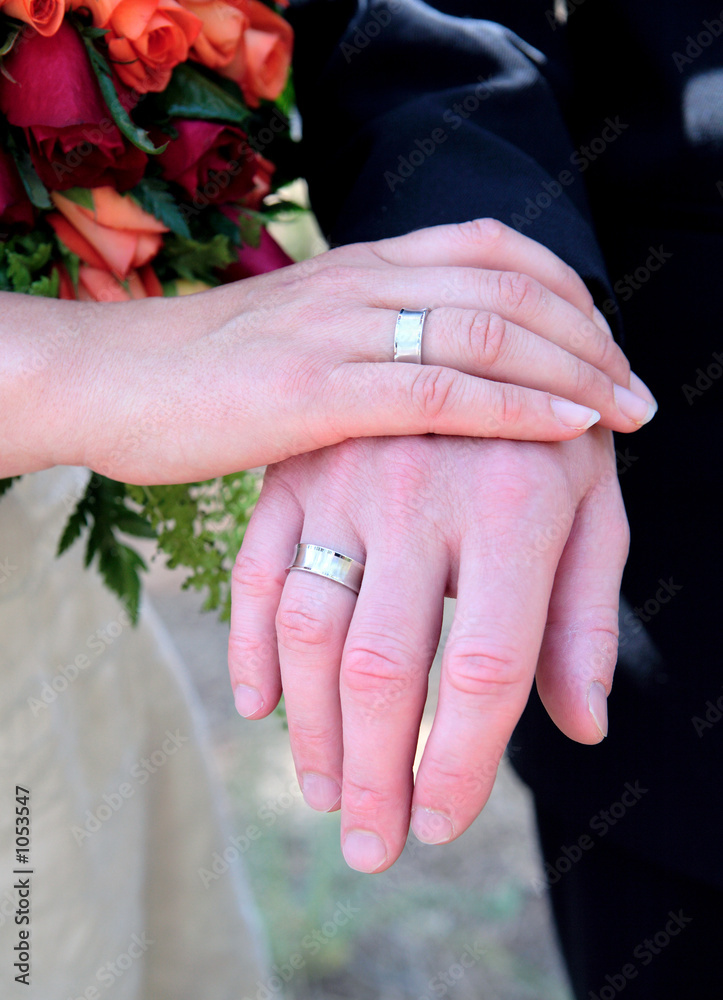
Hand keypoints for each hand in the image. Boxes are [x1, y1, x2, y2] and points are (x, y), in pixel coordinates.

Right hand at [1, 219, 653, 481]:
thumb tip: (422, 370)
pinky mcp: (314, 390)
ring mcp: (337, 331)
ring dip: (573, 368)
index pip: (492, 248)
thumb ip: (361, 340)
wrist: (106, 382)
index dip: (565, 291)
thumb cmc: (197, 375)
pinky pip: (439, 388)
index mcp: (358, 267)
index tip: (601, 343)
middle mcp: (358, 282)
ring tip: (624, 411)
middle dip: (589, 334)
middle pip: (508, 283)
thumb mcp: (294, 337)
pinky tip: (567, 427)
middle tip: (634, 389)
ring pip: (488, 328)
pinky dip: (516, 405)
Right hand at [227, 430, 628, 871]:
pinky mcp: (292, 473)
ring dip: (310, 730)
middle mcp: (420, 492)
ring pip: (309, 630)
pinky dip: (248, 649)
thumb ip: (584, 618)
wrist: (475, 331)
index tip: (441, 823)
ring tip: (326, 794)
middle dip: (376, 775)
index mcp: (512, 506)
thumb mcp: (592, 510)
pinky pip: (255, 574)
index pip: (486, 669)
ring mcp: (344, 479)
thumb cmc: (546, 436)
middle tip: (371, 846)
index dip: (462, 763)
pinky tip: (258, 709)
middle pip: (384, 668)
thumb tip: (583, 726)